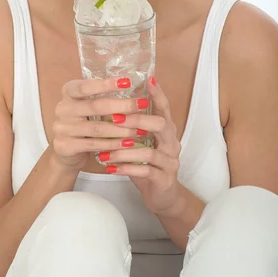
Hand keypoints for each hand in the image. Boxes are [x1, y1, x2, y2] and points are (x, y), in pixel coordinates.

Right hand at [51, 76, 150, 172]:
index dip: (105, 84)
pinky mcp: (65, 146)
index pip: (85, 86)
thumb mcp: (88, 106)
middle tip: (142, 105)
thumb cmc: (83, 122)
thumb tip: (134, 87)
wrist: (64, 152)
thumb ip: (103, 97)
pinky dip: (112, 144)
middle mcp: (62, 109)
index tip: (127, 82)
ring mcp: (62, 128)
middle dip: (122, 106)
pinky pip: (93, 145)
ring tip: (140, 129)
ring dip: (121, 129)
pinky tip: (128, 144)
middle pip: (95, 106)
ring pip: (97, 128)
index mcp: (68, 93)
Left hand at [98, 77, 180, 215]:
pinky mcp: (165, 179)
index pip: (164, 108)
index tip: (149, 79)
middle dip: (138, 120)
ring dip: (125, 150)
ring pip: (150, 151)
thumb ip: (131, 129)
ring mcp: (171, 161)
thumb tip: (106, 110)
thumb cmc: (148, 165)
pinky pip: (146, 171)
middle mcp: (172, 143)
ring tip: (105, 151)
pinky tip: (112, 168)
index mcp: (166, 131)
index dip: (158, 94)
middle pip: (161, 124)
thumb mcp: (140, 144)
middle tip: (115, 118)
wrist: (163, 197)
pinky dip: (127, 168)